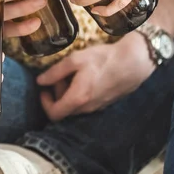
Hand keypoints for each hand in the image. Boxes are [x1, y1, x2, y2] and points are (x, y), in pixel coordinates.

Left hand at [36, 33, 153, 120]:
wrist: (133, 62)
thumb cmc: (103, 59)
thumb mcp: (75, 60)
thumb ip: (55, 72)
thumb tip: (40, 81)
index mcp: (77, 98)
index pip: (54, 114)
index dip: (44, 103)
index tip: (44, 89)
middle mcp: (87, 108)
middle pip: (64, 109)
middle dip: (57, 93)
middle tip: (60, 76)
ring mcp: (97, 107)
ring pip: (75, 106)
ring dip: (68, 93)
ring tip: (74, 74)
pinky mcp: (104, 103)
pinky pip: (86, 103)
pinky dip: (80, 93)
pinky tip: (85, 77)